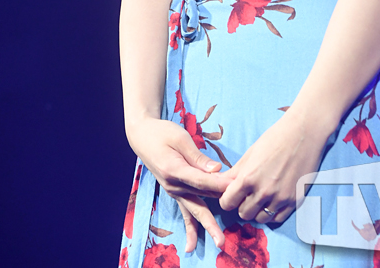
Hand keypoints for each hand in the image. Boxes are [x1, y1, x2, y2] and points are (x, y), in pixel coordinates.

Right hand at [128, 116, 228, 249]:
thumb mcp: (180, 138)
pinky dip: (190, 228)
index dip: (220, 184)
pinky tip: (192, 245)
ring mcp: (174, 191)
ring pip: (194, 210)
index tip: (236, 187)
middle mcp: (174, 185)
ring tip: (218, 242)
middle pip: (200, 201)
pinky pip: (185, 211)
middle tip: (226, 234)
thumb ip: (198, 157)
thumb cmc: (162, 133)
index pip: (202, 180)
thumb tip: (216, 170)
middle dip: (217, 214)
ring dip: (207, 225)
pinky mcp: (175, 191)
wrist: (142, 136)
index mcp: (174, 170)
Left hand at [218, 110, 328, 224]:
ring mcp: (280, 198)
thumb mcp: (250, 153)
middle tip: (248, 193)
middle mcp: (263, 192)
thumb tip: (219, 183)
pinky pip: (277, 219)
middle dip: (242, 204)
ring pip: (260, 218)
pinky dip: (272, 213)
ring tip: (262, 196)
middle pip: (243, 213)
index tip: (232, 194)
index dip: (227, 199)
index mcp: (248, 178)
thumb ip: (234, 172)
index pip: (227, 203)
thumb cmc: (275, 138)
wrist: (303, 133)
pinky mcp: (294, 201)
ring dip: (258, 210)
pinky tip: (273, 200)